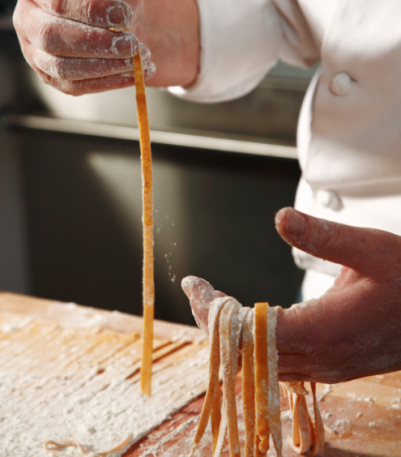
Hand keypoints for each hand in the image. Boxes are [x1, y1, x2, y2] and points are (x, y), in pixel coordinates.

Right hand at [13, 0, 141, 94]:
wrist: (107, 19)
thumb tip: (122, 21)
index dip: (92, 10)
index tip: (125, 16)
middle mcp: (27, 19)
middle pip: (52, 36)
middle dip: (97, 44)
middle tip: (133, 45)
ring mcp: (34, 52)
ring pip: (62, 67)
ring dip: (104, 67)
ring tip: (137, 61)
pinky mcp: (49, 77)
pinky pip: (75, 86)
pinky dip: (108, 83)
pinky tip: (134, 75)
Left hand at [182, 207, 400, 382]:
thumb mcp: (368, 247)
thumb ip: (322, 236)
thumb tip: (280, 217)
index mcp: (325, 330)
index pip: (250, 332)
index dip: (216, 312)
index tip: (195, 286)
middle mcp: (321, 358)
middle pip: (247, 354)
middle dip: (216, 323)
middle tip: (198, 291)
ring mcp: (326, 368)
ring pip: (262, 363)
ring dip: (233, 335)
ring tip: (215, 302)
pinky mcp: (331, 367)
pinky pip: (280, 364)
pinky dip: (255, 344)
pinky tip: (249, 320)